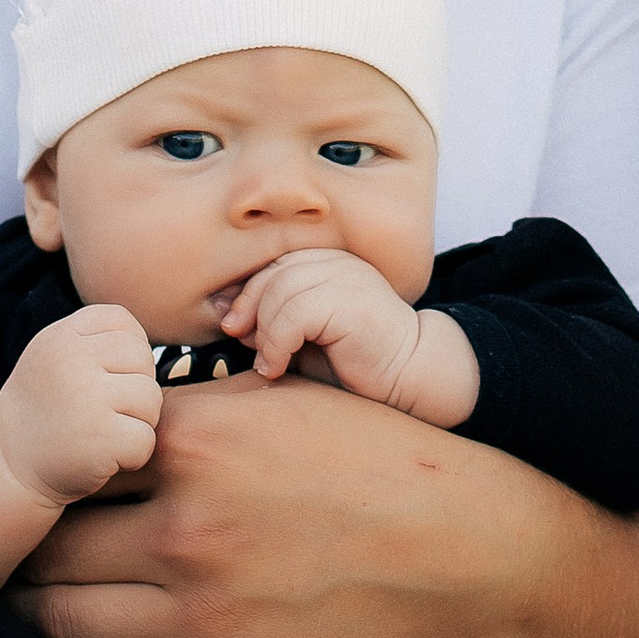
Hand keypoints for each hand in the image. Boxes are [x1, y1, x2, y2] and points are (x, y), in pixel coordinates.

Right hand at [0, 304, 160, 509]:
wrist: (7, 465)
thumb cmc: (45, 410)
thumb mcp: (56, 357)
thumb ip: (96, 340)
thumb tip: (152, 345)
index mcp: (62, 335)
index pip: (123, 322)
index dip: (127, 352)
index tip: (106, 377)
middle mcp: (72, 360)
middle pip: (144, 359)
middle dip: (136, 388)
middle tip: (107, 412)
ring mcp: (86, 398)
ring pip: (151, 398)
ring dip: (138, 422)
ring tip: (105, 433)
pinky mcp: (100, 438)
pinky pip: (147, 439)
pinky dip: (133, 455)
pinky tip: (106, 458)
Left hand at [13, 371, 570, 637]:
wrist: (459, 556)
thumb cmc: (375, 464)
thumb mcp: (286, 401)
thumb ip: (195, 404)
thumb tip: (115, 402)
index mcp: (197, 443)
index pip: (73, 460)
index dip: (46, 478)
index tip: (32, 492)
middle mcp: (188, 527)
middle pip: (52, 549)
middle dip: (23, 555)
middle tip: (6, 562)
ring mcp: (203, 614)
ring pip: (67, 624)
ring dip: (38, 618)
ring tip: (28, 613)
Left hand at [221, 253, 479, 426]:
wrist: (410, 375)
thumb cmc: (357, 362)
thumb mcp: (307, 338)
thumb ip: (275, 324)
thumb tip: (228, 320)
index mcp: (328, 262)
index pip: (273, 266)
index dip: (246, 294)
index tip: (231, 326)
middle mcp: (336, 262)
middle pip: (271, 275)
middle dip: (248, 310)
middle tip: (243, 345)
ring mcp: (344, 277)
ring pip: (278, 293)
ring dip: (263, 333)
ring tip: (266, 362)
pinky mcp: (347, 300)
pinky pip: (292, 315)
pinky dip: (275, 345)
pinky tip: (277, 367)